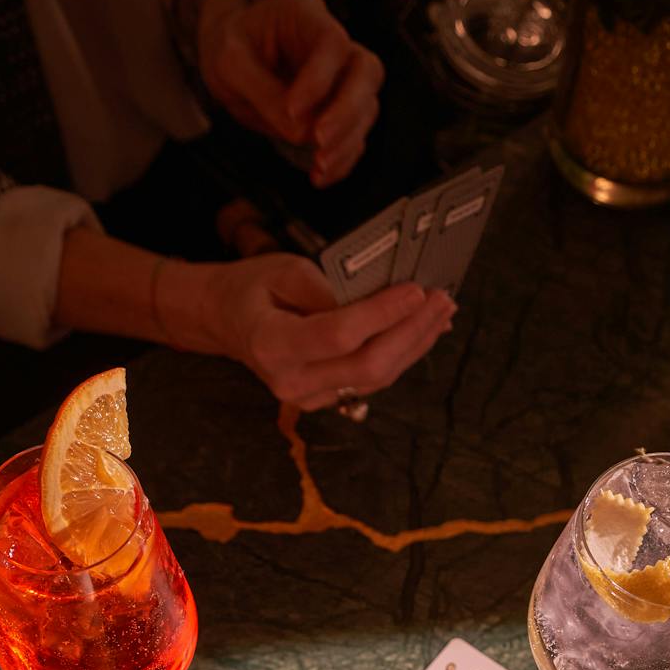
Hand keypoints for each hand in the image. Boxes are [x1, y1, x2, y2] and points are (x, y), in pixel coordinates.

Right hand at [183, 253, 453, 406]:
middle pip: (368, 366)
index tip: (417, 290)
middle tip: (442, 299)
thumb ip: (324, 287)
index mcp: (274, 344)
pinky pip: (371, 381)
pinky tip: (423, 332)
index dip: (383, 314)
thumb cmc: (253, 289)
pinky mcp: (325, 400)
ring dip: (415, 344)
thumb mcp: (281, 269)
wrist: (227, 321)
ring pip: (376, 378)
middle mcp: (292, 381)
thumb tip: (377, 299)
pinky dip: (402, 355)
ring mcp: (310, 398)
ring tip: (442, 312)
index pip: (340, 335)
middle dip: (411, 332)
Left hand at [197, 0, 382, 185]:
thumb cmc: (229, 50)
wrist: (229, 64)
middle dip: (347, 111)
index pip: (332, 43)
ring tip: (319, 165)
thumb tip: (300, 130)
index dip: (320, 79)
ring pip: (366, 107)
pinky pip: (353, 137)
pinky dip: (341, 160)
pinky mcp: (337, 111)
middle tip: (319, 140)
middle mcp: (332, 44)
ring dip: (347, 142)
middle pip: (366, 72)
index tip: (292, 110)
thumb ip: (263, 93)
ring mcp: (339, 78)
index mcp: (305, 14)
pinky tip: (319, 174)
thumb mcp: (230, 64)